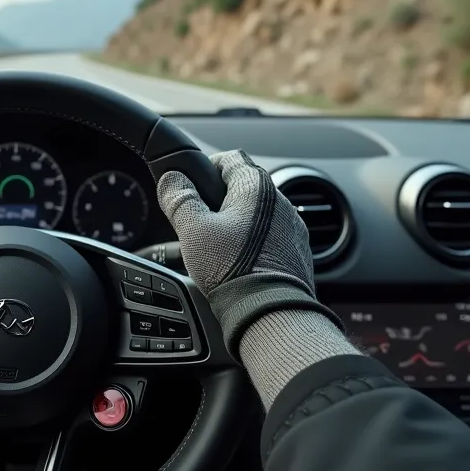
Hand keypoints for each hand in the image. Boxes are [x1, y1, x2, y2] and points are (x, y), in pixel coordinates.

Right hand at [156, 151, 340, 353]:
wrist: (269, 312)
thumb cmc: (232, 269)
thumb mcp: (192, 230)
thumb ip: (179, 199)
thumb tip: (171, 179)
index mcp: (255, 186)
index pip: (229, 158)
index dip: (207, 167)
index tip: (192, 185)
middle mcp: (281, 201)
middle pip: (244, 188)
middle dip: (221, 201)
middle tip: (200, 222)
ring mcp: (293, 227)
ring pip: (260, 215)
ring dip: (240, 223)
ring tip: (219, 247)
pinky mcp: (298, 252)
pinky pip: (273, 238)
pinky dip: (256, 244)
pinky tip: (241, 263)